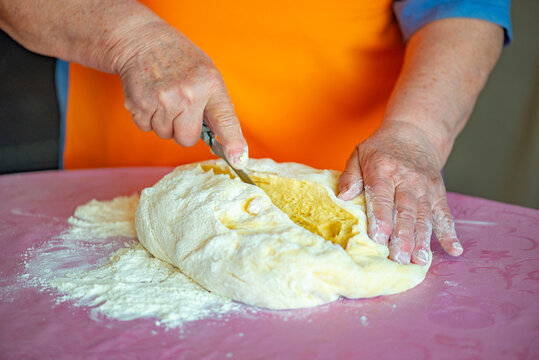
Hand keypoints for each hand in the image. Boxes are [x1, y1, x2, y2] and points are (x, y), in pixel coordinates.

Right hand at [112, 21, 247, 167]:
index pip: (225, 120)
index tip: (239, 160)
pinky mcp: (140, 104)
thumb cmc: (178, 59)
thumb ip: (215, 105)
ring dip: (164, 122)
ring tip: (163, 97)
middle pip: (187, 139)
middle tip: (180, 108)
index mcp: (209, 84)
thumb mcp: (207, 73)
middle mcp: (187, 94)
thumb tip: (224, 141)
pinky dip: (147, 117)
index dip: (233, 143)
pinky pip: (146, 128)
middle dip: (183, 130)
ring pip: (165, 135)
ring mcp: (162, 100)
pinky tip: (150, 97)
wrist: (141, 41)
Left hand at [337, 121, 462, 264]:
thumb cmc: (381, 148)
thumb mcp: (359, 154)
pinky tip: (454, 250)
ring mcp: (426, 187)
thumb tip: (343, 197)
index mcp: (383, 170)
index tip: (378, 238)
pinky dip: (450, 233)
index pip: (382, 197)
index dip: (381, 218)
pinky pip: (445, 214)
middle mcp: (407, 179)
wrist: (415, 132)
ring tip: (419, 261)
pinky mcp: (438, 193)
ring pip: (425, 216)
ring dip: (423, 240)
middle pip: (406, 211)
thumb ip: (350, 176)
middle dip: (403, 236)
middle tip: (399, 258)